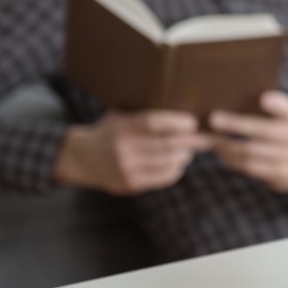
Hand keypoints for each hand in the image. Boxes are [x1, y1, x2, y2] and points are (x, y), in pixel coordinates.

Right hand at [53, 110, 210, 195]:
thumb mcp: (120, 115)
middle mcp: (123, 149)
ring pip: (167, 163)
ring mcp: (126, 169)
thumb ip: (142, 112)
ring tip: (191, 150)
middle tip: (204, 138)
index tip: (193, 122)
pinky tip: (179, 163)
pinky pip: (162, 178)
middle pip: (165, 145)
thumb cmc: (110, 130)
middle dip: (189, 142)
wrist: (83, 158)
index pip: (154, 123)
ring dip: (184, 156)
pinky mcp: (130, 184)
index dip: (177, 122)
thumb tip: (181, 103)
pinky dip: (175, 170)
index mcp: (122, 126)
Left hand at [207, 91, 287, 192]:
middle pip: (262, 130)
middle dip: (236, 125)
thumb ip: (276, 105)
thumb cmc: (285, 133)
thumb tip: (258, 98)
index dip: (276, 104)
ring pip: (251, 151)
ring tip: (212, 139)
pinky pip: (250, 166)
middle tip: (214, 119)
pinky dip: (233, 159)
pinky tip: (222, 152)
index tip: (262, 99)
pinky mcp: (279, 175)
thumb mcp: (287, 118)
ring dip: (228, 145)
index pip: (286, 109)